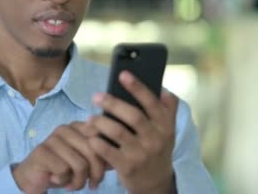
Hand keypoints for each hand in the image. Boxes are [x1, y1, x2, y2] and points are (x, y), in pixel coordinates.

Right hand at [12, 122, 106, 193]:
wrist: (33, 177)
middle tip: (91, 186)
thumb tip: (118, 158)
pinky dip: (64, 181)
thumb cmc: (62, 169)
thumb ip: (100, 156)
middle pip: (94, 152)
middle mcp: (65, 128)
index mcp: (77, 126)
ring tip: (72, 185)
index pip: (101, 139)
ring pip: (80, 164)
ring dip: (79, 182)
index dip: (105, 160)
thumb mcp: (84, 162)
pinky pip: (64, 170)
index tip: (99, 175)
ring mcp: (52, 138)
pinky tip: (57, 180)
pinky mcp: (42, 151)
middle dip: (95, 174)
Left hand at [87, 71, 177, 193]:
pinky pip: (108, 151)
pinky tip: (90, 136)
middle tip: (96, 96)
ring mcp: (141, 154)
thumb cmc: (157, 148)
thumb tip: (162, 88)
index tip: (122, 74)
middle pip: (133, 116)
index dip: (137, 87)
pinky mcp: (127, 167)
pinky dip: (97, 142)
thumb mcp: (167, 130)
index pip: (152, 102)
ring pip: (118, 132)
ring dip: (101, 122)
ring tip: (90, 118)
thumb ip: (167, 110)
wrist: (156, 182)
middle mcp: (155, 139)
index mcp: (165, 126)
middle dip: (113, 103)